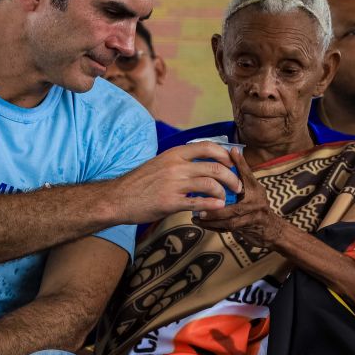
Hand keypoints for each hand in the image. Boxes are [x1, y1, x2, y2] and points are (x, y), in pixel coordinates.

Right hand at [112, 142, 243, 223]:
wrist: (117, 198)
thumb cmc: (139, 182)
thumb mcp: (159, 163)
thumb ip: (179, 162)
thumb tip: (200, 164)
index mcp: (174, 154)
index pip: (207, 147)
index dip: (224, 154)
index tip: (231, 163)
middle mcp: (176, 166)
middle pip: (215, 168)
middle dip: (232, 178)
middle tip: (237, 187)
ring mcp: (173, 184)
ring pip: (211, 185)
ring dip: (223, 193)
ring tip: (226, 199)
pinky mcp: (170, 202)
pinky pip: (198, 203)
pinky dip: (212, 205)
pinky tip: (218, 207)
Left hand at [193, 148, 287, 248]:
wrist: (270, 229)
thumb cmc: (257, 204)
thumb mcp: (253, 187)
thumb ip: (242, 171)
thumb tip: (232, 149)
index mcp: (255, 191)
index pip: (246, 177)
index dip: (238, 167)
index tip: (223, 160)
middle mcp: (256, 204)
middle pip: (234, 209)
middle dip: (216, 211)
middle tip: (199, 209)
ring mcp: (252, 219)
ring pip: (230, 223)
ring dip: (212, 221)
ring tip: (197, 217)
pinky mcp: (247, 230)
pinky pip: (227, 230)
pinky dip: (214, 227)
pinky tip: (202, 224)